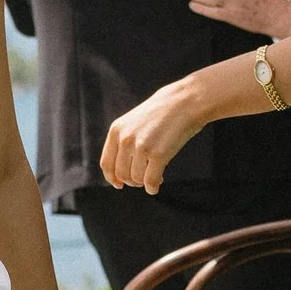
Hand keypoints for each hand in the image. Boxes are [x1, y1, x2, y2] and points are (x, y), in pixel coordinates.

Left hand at [100, 80, 208, 195]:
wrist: (184, 102)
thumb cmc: (162, 114)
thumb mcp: (134, 122)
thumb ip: (124, 142)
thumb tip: (121, 173)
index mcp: (116, 130)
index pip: (106, 163)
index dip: (111, 178)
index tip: (119, 185)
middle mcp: (125, 139)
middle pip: (121, 174)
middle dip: (132, 181)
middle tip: (143, 180)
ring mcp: (141, 147)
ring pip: (136, 179)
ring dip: (144, 183)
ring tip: (155, 176)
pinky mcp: (158, 154)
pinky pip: (150, 181)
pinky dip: (152, 188)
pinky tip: (157, 185)